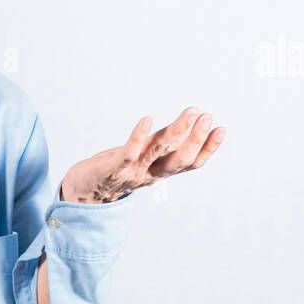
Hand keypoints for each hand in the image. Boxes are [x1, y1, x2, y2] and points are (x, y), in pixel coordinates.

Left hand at [60, 106, 224, 202]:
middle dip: (196, 140)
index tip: (222, 129)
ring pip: (158, 154)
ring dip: (176, 133)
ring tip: (192, 112)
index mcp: (160, 173)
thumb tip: (189, 122)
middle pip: (178, 161)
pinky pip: (128, 153)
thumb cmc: (116, 169)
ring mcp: (131, 171)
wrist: (82, 191)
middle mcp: (149, 174)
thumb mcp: (145, 158)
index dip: (207, 149)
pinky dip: (138, 137)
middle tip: (208, 116)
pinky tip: (147, 119)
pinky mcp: (111, 167)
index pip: (190, 164)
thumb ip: (164, 145)